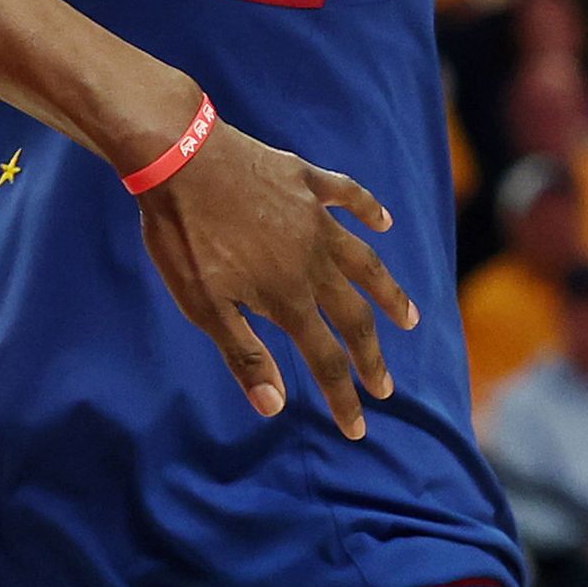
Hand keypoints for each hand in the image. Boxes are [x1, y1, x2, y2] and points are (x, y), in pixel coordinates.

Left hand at [130, 121, 416, 438]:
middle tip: (385, 386)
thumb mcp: (203, 304)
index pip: (325, 359)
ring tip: (409, 317)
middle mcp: (313, 260)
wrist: (178, 157)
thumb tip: (275, 407)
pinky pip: (347, 196)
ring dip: (388, 292)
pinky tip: (383, 222)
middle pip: (353, 317)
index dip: (342, 397)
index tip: (357, 428)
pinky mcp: (305, 180)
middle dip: (370, 357)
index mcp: (287, 296)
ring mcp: (314, 218)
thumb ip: (244, 353)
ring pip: (364, 261)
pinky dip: (369, 209)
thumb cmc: (182, 236)